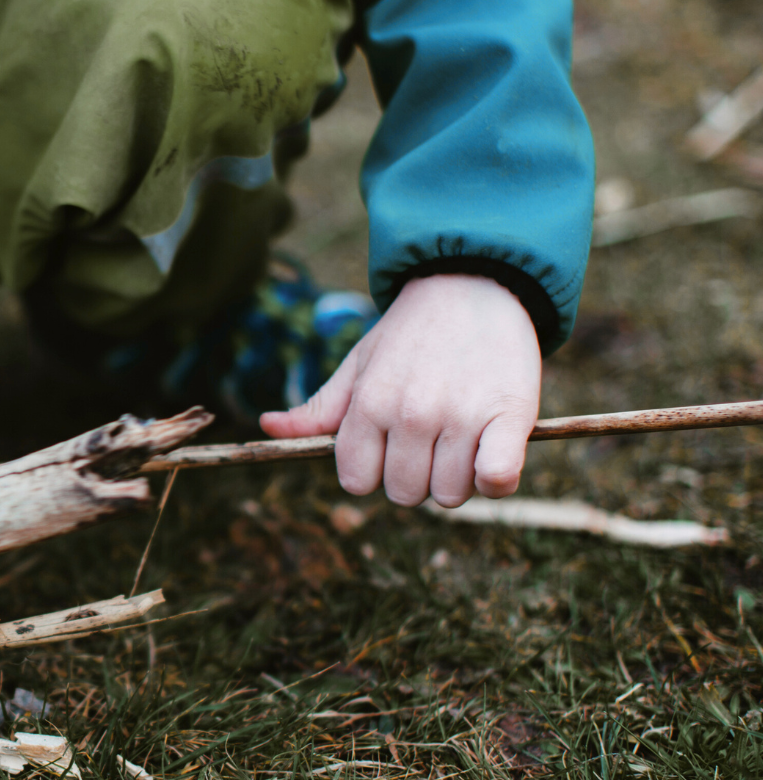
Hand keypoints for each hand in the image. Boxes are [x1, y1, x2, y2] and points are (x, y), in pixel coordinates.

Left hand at [260, 273, 540, 506]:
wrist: (474, 285)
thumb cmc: (410, 334)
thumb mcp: (359, 365)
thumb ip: (319, 407)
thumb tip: (268, 425)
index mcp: (369, 404)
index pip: (356, 481)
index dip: (372, 471)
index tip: (389, 448)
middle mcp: (411, 414)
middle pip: (403, 493)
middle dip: (415, 477)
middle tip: (430, 441)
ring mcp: (460, 417)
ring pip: (449, 495)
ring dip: (457, 478)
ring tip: (463, 440)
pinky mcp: (510, 416)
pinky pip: (497, 480)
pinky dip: (495, 479)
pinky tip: (492, 455)